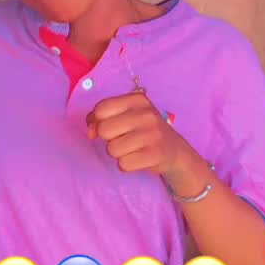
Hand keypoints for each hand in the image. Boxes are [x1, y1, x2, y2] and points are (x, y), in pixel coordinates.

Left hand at [87, 91, 204, 190]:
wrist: (174, 151)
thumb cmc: (144, 131)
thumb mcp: (127, 116)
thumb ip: (103, 118)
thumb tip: (90, 132)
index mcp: (137, 99)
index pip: (101, 109)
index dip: (96, 122)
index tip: (104, 129)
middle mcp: (146, 114)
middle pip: (104, 130)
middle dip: (108, 139)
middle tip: (123, 140)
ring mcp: (152, 134)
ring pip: (112, 149)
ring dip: (118, 154)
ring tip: (132, 150)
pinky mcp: (155, 155)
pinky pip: (123, 164)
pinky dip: (127, 165)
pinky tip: (138, 159)